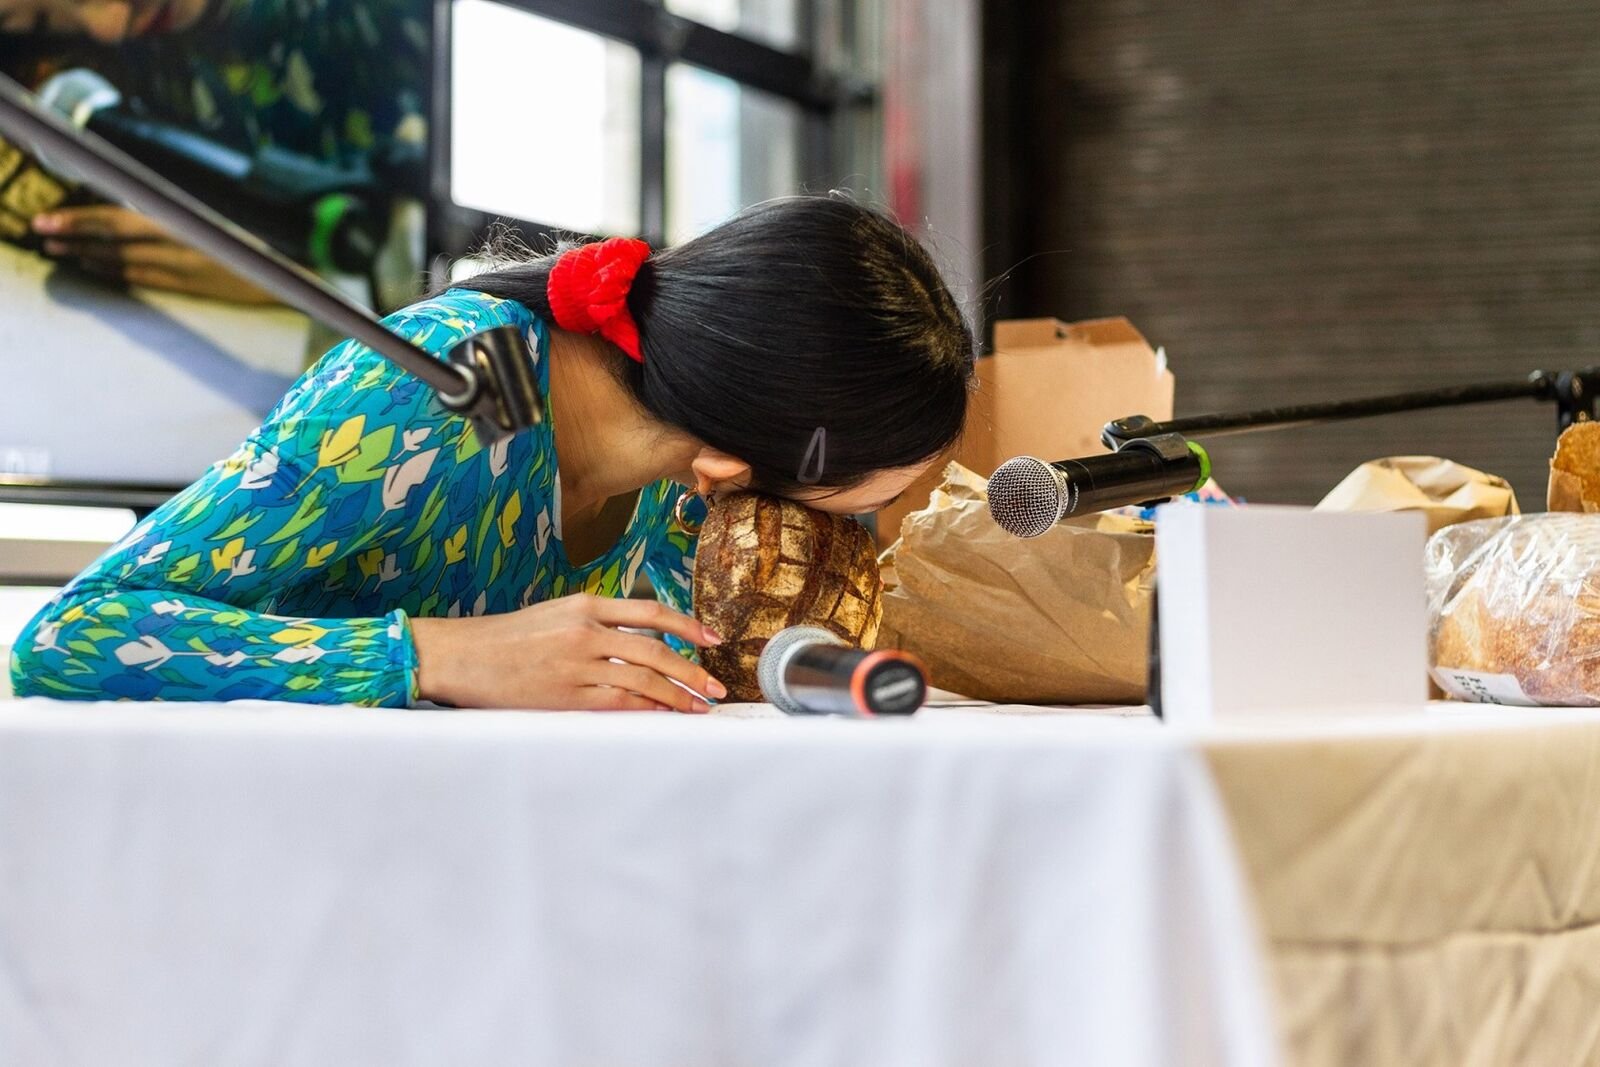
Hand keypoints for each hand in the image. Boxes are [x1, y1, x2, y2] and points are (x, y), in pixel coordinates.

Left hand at [32, 206, 279, 304]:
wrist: (297, 275)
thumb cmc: (262, 242)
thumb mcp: (221, 217)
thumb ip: (182, 212)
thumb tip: (140, 203)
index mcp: (188, 223)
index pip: (123, 219)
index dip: (84, 219)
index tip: (53, 219)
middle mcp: (183, 247)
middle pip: (117, 241)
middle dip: (77, 237)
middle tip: (44, 234)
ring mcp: (187, 271)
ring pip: (126, 262)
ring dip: (90, 256)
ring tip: (60, 251)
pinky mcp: (194, 288)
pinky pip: (147, 280)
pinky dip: (117, 274)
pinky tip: (98, 270)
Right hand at [410, 594, 729, 712]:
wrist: (459, 655)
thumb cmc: (503, 640)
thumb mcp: (553, 615)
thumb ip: (593, 624)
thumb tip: (635, 643)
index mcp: (584, 604)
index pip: (650, 612)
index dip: (687, 626)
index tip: (712, 639)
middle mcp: (586, 630)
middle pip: (656, 649)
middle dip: (693, 671)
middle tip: (716, 688)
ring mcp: (577, 663)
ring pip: (644, 679)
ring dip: (678, 696)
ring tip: (699, 708)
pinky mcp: (566, 694)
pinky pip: (620, 702)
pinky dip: (648, 710)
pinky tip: (664, 717)